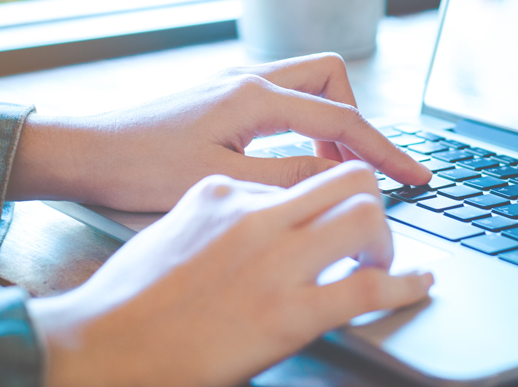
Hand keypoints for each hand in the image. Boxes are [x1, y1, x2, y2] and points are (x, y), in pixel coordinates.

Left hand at [7, 53, 429, 211]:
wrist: (82, 151)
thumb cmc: (139, 169)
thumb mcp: (221, 184)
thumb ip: (286, 179)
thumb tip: (338, 178)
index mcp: (255, 97)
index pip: (342, 120)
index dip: (384, 152)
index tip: (416, 177)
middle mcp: (249, 79)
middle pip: (332, 77)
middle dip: (357, 118)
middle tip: (360, 167)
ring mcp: (234, 83)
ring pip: (307, 86)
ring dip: (328, 122)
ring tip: (327, 172)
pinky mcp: (221, 96)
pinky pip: (282, 100)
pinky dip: (301, 126)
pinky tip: (290, 162)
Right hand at [27, 162, 433, 386]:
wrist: (99, 345)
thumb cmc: (127, 298)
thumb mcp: (171, 228)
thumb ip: (218, 214)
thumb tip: (250, 216)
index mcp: (223, 189)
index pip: (298, 173)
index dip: (326, 195)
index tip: (335, 211)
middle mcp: (256, 214)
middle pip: (347, 174)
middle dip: (373, 197)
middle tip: (372, 229)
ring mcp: (274, 261)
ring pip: (366, 215)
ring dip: (386, 239)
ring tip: (382, 263)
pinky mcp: (288, 312)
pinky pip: (367, 287)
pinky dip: (405, 285)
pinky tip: (418, 285)